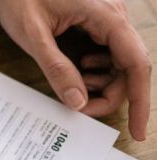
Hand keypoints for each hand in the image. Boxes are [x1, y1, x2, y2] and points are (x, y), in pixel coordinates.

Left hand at [0, 0, 150, 140]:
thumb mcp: (33, 35)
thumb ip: (56, 67)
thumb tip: (77, 102)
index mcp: (105, 15)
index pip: (136, 62)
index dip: (140, 99)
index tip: (137, 130)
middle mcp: (114, 16)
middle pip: (129, 68)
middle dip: (109, 94)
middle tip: (80, 109)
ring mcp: (108, 20)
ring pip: (119, 63)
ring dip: (101, 83)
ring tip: (73, 84)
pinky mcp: (98, 23)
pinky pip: (108, 54)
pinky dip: (95, 71)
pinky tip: (77, 70)